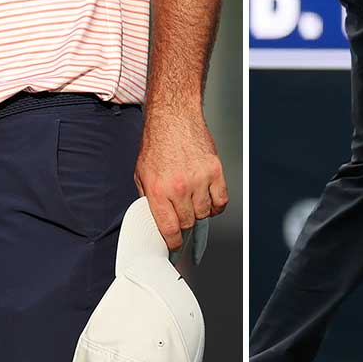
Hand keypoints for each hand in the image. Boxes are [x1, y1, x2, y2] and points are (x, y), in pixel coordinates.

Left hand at [134, 105, 227, 251]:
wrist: (174, 118)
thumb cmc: (158, 142)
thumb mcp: (141, 173)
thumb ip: (148, 198)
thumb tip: (155, 217)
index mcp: (157, 190)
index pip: (169, 229)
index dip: (172, 242)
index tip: (174, 244)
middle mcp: (179, 187)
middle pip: (188, 223)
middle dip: (184, 224)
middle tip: (182, 218)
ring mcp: (199, 179)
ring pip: (205, 213)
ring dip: (199, 213)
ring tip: (193, 202)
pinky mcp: (215, 171)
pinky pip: (221, 201)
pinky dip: (216, 205)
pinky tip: (208, 200)